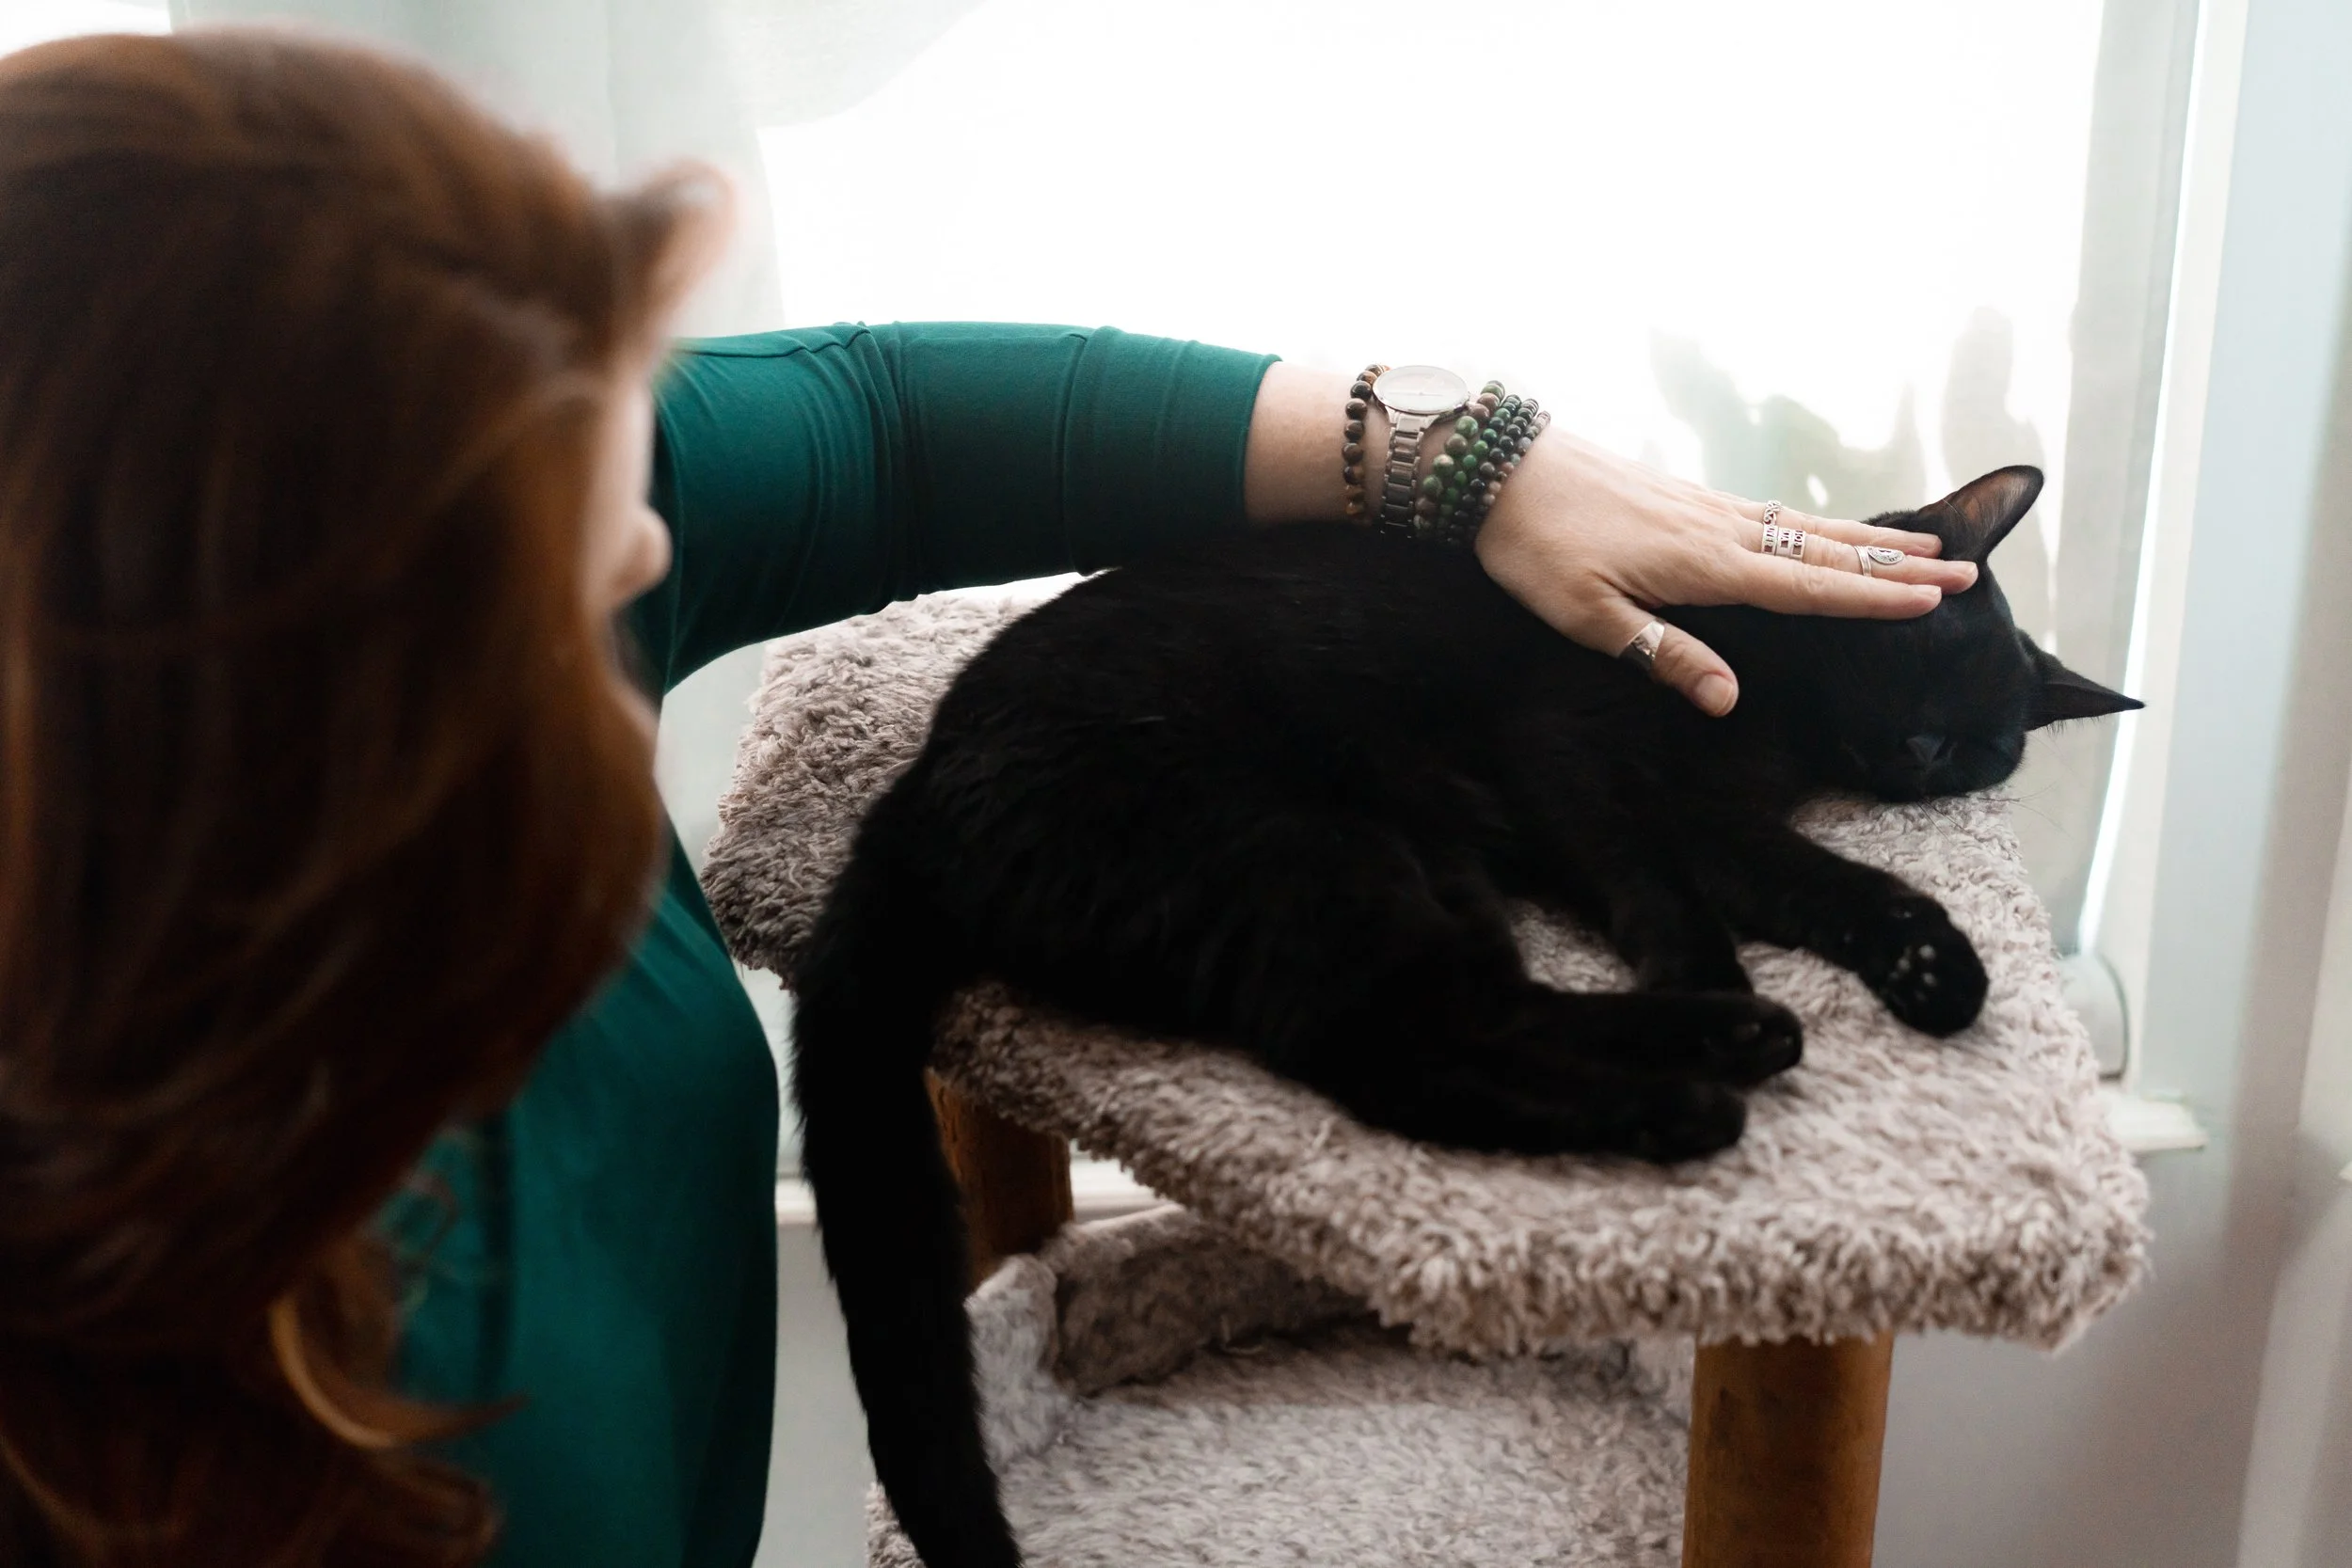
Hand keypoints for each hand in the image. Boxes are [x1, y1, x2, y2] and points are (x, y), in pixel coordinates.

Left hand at [1239, 365, 1978, 714]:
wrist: (1491, 464)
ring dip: (1865, 539)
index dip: (1873, 597)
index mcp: (1704, 565)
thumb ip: (1664, 655)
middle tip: (1966, 573)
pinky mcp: (1681, 495)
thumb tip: (1730, 699)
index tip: (1936, 602)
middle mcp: (1717, 528)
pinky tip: (1823, 528)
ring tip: (1922, 547)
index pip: (1808, 585)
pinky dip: (1814, 523)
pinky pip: (1767, 513)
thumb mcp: (1587, 617)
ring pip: (1803, 526)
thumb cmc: (1532, 547)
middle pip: (1824, 550)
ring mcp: (1702, 506)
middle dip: (1896, 566)